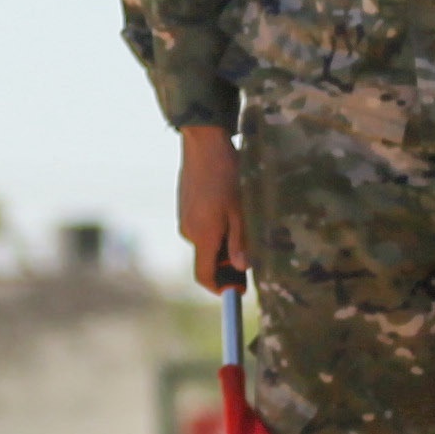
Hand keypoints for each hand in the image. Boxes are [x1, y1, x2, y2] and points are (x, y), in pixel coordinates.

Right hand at [177, 123, 244, 288]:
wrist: (204, 143)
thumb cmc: (227, 175)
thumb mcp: (241, 210)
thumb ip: (240, 242)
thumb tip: (242, 268)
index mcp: (202, 235)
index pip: (204, 275)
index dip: (220, 287)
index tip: (237, 290)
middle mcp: (188, 231)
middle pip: (207, 260)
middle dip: (227, 264)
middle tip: (250, 253)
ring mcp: (184, 218)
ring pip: (206, 243)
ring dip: (223, 243)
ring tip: (242, 222)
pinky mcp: (185, 207)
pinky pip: (201, 228)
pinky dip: (216, 229)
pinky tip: (230, 209)